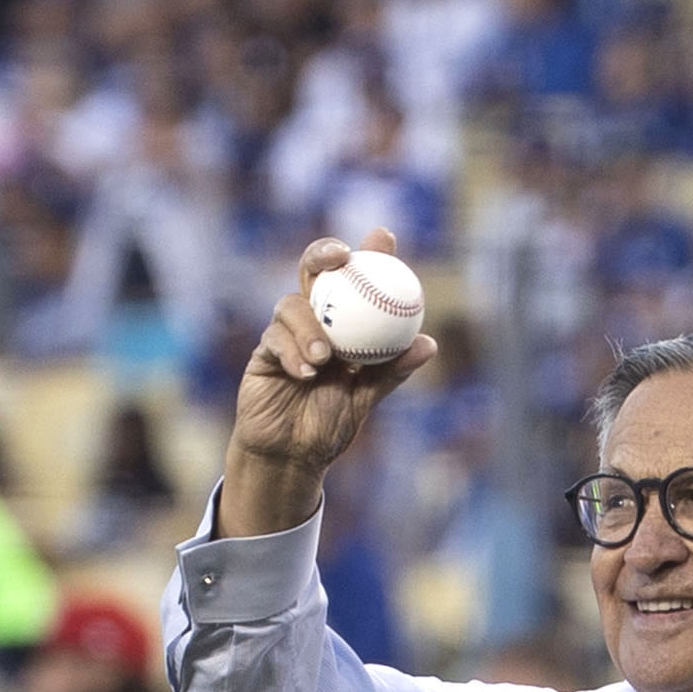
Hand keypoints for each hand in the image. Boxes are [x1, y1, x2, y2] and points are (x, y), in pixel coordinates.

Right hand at [216, 229, 439, 537]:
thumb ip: (392, 370)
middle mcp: (313, 319)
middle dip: (324, 255)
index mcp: (342, 323)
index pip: (355, 280)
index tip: (384, 235)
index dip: (369, 251)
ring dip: (310, 325)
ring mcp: (285, 333)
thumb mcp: (366, 397)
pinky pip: (275, 339)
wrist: (292, 455)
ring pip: (291, 305)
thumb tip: (428, 344)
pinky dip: (293, 352)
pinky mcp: (264, 352)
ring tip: (325, 357)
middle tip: (340, 258)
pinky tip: (307, 371)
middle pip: (312, 271)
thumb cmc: (329, 424)